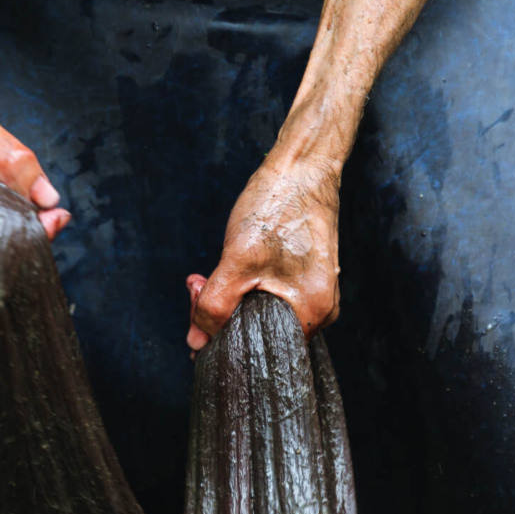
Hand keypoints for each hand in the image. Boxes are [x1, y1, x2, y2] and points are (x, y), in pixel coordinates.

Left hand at [186, 154, 340, 349]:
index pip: (259, 348)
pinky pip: (268, 294)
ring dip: (225, 297)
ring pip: (258, 310)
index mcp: (311, 313)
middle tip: (195, 287)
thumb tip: (196, 343)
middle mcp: (319, 308)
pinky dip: (241, 285)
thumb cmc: (277, 207)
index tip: (195, 319)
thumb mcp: (237, 261)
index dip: (220, 338)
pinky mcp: (303, 275)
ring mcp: (313, 291)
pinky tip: (224, 269)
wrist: (302, 165)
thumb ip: (214, 306)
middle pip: (257, 331)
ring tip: (202, 277)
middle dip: (218, 313)